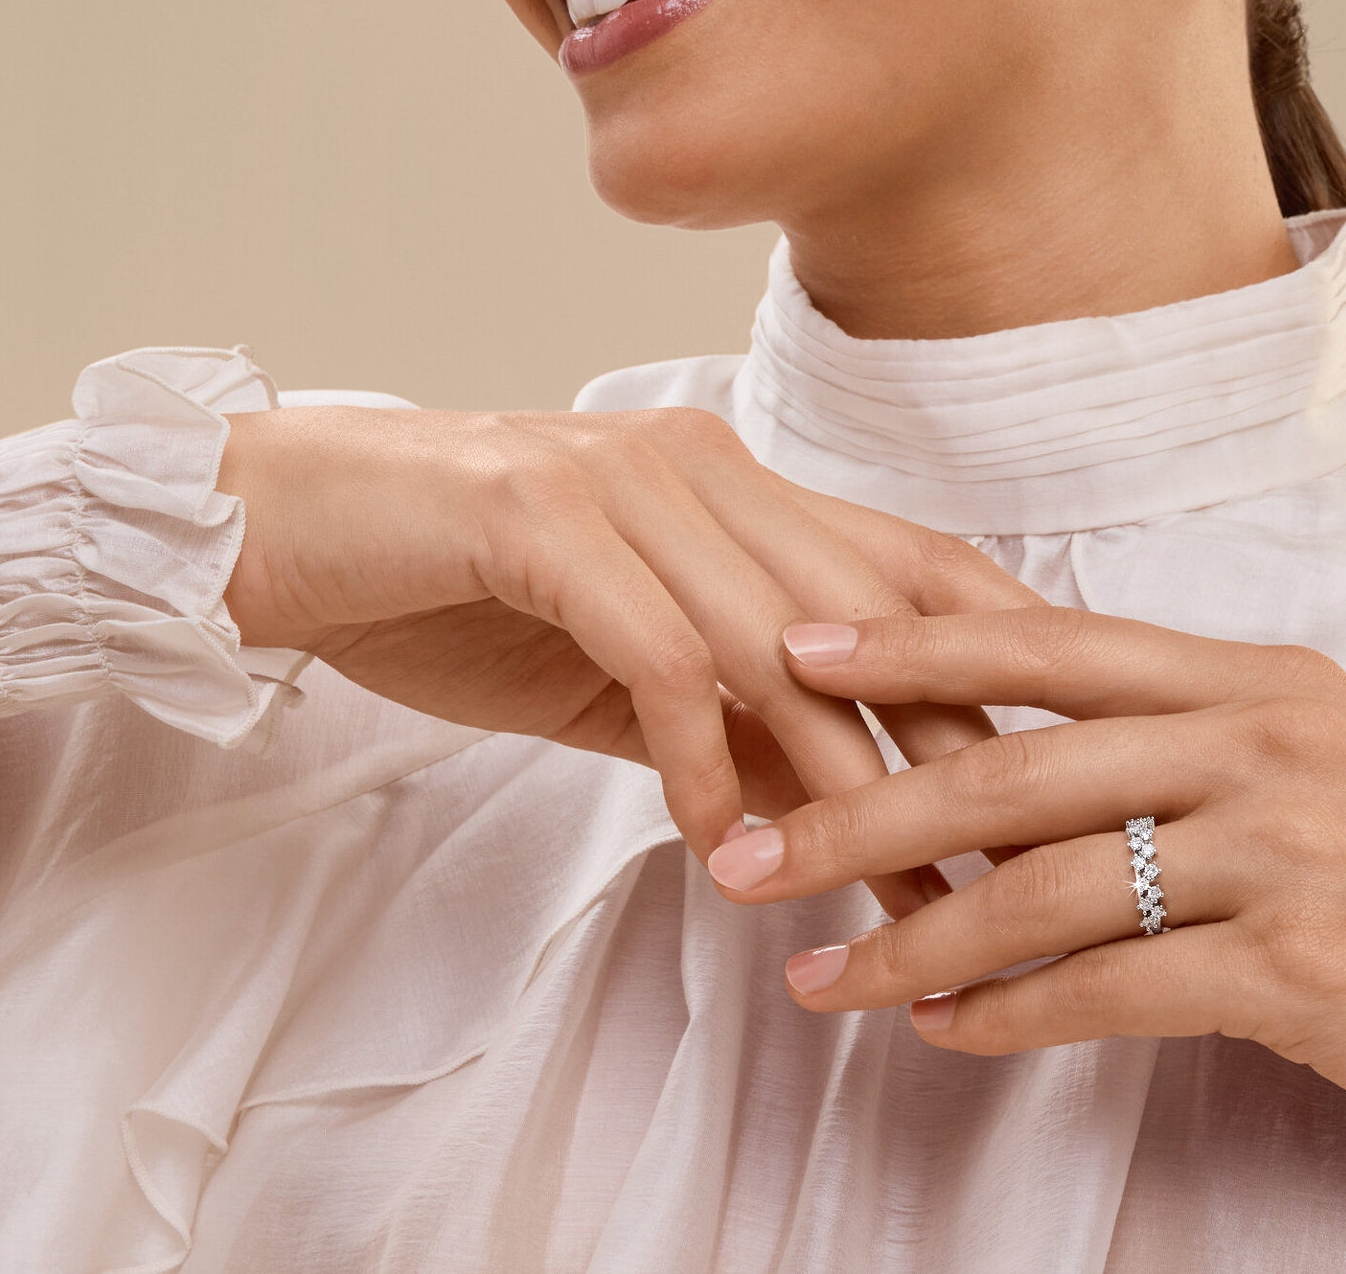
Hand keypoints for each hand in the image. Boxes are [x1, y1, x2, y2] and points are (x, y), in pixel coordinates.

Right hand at [217, 405, 1039, 914]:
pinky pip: (653, 652)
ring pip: (776, 634)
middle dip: (939, 741)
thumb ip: (727, 715)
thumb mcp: (619, 669)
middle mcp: (701, 463)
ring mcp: (624, 481)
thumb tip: (841, 810)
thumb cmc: (457, 592)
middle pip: (868, 607)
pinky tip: (713, 843)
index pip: (906, 558)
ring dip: (835, 772)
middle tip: (993, 864)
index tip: (1064, 755)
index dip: (996, 649)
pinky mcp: (537, 517)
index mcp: (734, 480)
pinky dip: (695, 754)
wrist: (281, 528)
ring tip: (880, 882)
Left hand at [705, 607, 1345, 1258]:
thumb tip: (1057, 770)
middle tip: (742, 842)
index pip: (1056, 643)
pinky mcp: (1310, 965)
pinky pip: (1113, 988)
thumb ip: (1210, 758)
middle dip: (859, 804)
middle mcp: (1275, 740)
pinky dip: (1012, 1015)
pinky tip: (945, 1037)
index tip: (792, 650)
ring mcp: (1294, 847)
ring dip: (910, 939)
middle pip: (1018, 760)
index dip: (914, 644)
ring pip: (1044, 882)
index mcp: (1275, 681)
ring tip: (817, 975)